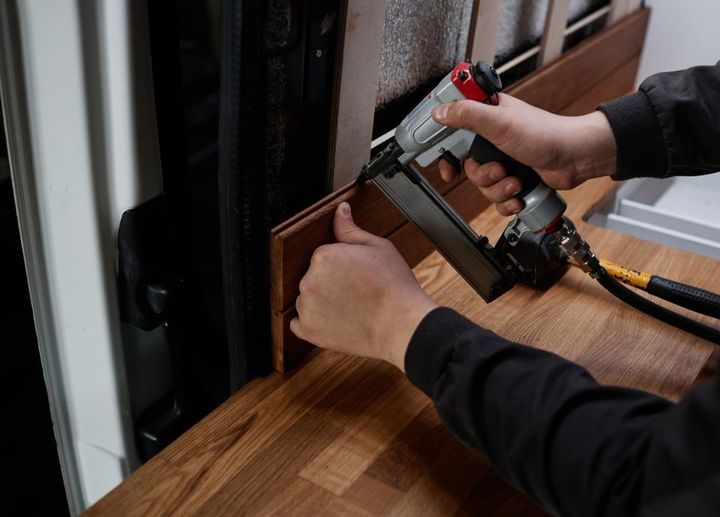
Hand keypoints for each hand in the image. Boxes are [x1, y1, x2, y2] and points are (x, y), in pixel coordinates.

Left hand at [290, 202, 437, 370]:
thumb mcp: (377, 247)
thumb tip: (340, 210)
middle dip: (330, 282)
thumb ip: (350, 229)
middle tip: (356, 290)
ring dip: (321, 301)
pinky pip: (300, 323)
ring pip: (307, 299)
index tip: (357, 274)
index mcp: (323, 256)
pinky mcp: (308, 330)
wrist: (401, 324)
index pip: (323, 256)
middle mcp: (309, 281)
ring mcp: (307, 307)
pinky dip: (314, 322)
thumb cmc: (394, 287)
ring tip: (350, 307)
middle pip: (313, 276)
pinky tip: (335, 320)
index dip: (342, 264)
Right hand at [432, 94, 616, 215]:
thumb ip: (466, 114)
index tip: (445, 164)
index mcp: (486, 117)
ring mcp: (504, 160)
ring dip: (498, 189)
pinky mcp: (514, 179)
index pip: (453, 131)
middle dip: (481, 175)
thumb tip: (439, 112)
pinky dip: (507, 201)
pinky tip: (520, 195)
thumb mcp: (500, 122)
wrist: (576, 158)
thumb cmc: (546, 134)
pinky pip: (497, 198)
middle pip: (466, 166)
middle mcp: (493, 138)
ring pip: (482, 185)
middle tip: (498, 170)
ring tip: (516, 182)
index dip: (445, 150)